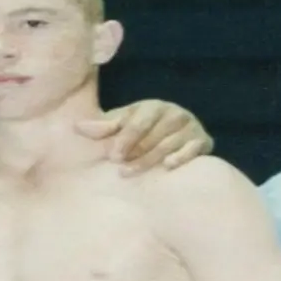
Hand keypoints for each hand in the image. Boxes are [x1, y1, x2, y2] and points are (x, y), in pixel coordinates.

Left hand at [76, 99, 212, 175]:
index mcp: (153, 107)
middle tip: (120, 170)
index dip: (125, 138)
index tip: (113, 156)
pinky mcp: (203, 141)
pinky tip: (168, 166)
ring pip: (170, 144)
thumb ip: (103, 127)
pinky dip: (183, 156)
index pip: (139, 122)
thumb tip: (77, 127)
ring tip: (131, 173)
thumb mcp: (122, 125)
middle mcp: (174, 114)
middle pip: (154, 135)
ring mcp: (191, 127)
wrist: (174, 135)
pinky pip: (195, 148)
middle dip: (136, 153)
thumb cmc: (141, 130)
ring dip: (150, 160)